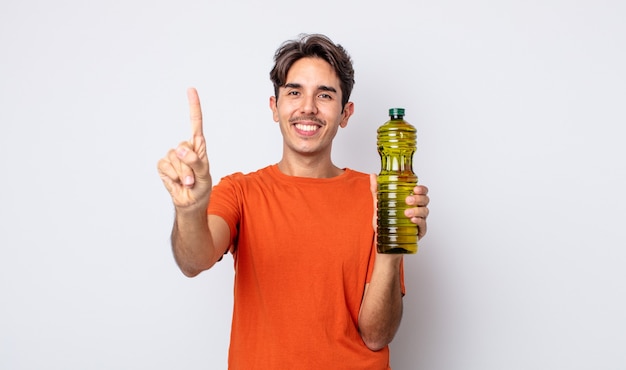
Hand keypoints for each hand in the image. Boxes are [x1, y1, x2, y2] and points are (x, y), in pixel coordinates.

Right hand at [157, 88, 211, 209]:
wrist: (190, 202)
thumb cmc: (201, 187)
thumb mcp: (204, 175)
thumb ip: (196, 162)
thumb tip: (179, 150)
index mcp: (198, 146)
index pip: (195, 123)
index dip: (193, 106)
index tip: (191, 89)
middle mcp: (185, 147)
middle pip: (184, 148)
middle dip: (190, 166)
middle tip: (194, 178)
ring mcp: (172, 156)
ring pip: (175, 159)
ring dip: (183, 174)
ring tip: (188, 181)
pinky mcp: (163, 165)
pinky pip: (166, 166)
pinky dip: (173, 176)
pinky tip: (177, 181)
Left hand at [369, 175, 429, 239]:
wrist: (383, 241)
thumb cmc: (385, 223)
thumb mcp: (379, 205)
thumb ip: (377, 190)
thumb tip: (373, 175)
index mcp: (411, 201)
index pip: (422, 192)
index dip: (421, 189)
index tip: (415, 188)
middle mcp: (417, 209)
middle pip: (425, 200)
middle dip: (418, 198)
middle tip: (408, 200)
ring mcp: (419, 220)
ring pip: (425, 212)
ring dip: (417, 210)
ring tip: (407, 212)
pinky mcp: (419, 231)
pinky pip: (423, 225)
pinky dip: (419, 221)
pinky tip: (412, 220)